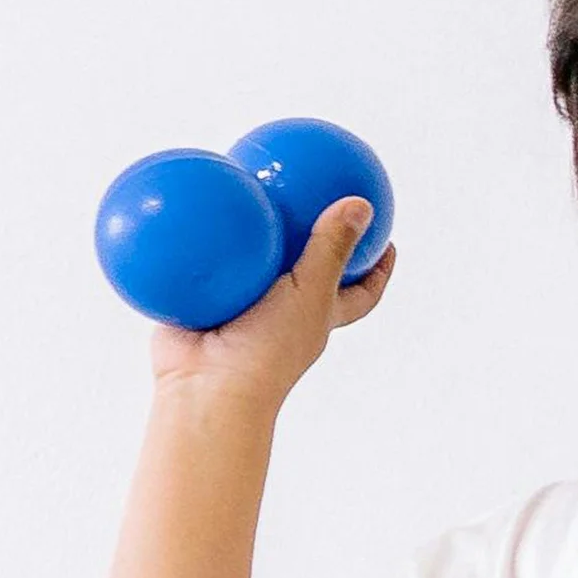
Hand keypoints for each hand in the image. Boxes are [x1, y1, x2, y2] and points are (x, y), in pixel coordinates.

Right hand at [149, 197, 395, 409]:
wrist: (204, 386)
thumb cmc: (267, 349)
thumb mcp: (310, 293)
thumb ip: (333, 249)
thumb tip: (363, 204)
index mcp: (317, 316)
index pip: (359, 294)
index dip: (378, 271)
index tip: (388, 241)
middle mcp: (282, 314)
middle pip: (307, 275)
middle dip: (310, 244)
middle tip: (310, 200)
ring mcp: (241, 311)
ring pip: (251, 268)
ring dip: (249, 237)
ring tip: (247, 191)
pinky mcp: (201, 307)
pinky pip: (200, 270)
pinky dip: (196, 245)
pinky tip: (189, 213)